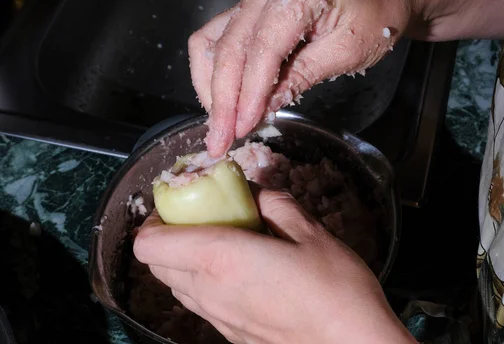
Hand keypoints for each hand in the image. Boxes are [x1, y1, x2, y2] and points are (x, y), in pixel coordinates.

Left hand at [133, 187, 415, 343]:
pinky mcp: (230, 334)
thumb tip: (252, 191)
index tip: (182, 203)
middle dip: (170, 236)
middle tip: (204, 217)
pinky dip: (204, 282)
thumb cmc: (335, 288)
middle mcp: (209, 291)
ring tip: (224, 243)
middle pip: (156, 264)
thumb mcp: (309, 230)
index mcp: (221, 259)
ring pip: (176, 285)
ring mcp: (217, 317)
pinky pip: (199, 303)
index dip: (155, 220)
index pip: (149, 244)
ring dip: (186, 260)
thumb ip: (273, 203)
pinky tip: (241, 273)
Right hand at [188, 0, 411, 156]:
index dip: (249, 93)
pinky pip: (218, 37)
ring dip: (212, 88)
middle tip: (220, 139)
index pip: (263, 48)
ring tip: (220, 127)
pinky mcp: (249, 4)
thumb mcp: (345, 54)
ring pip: (213, 42)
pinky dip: (215, 72)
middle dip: (223, 99)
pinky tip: (223, 101)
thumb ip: (300, 77)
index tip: (242, 128)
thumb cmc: (374, 19)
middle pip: (230, 47)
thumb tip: (260, 109)